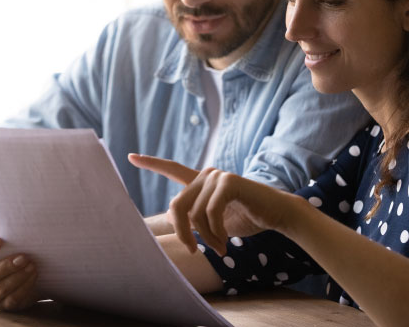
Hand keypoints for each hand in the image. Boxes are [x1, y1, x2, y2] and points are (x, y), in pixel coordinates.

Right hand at [0, 237, 38, 311]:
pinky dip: (25, 286)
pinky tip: (33, 275)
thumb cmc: (9, 257)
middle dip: (7, 266)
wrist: (21, 277)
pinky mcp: (3, 306)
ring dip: (18, 276)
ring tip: (31, 265)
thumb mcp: (3, 248)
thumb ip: (3, 241)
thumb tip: (13, 230)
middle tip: (23, 257)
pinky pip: (13, 298)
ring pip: (1, 288)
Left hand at [129, 154, 293, 255]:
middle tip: (195, 251)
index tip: (131, 156)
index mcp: (200, 181)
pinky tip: (226, 241)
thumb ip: (194, 220)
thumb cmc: (246, 218)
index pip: (172, 169)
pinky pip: (210, 212)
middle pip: (177, 206)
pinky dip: (217, 232)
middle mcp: (206, 174)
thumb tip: (171, 221)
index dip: (151, 163)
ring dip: (207, 238)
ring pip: (194, 214)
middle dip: (183, 233)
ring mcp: (217, 176)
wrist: (277, 214)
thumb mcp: (214, 222)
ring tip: (220, 247)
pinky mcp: (228, 182)